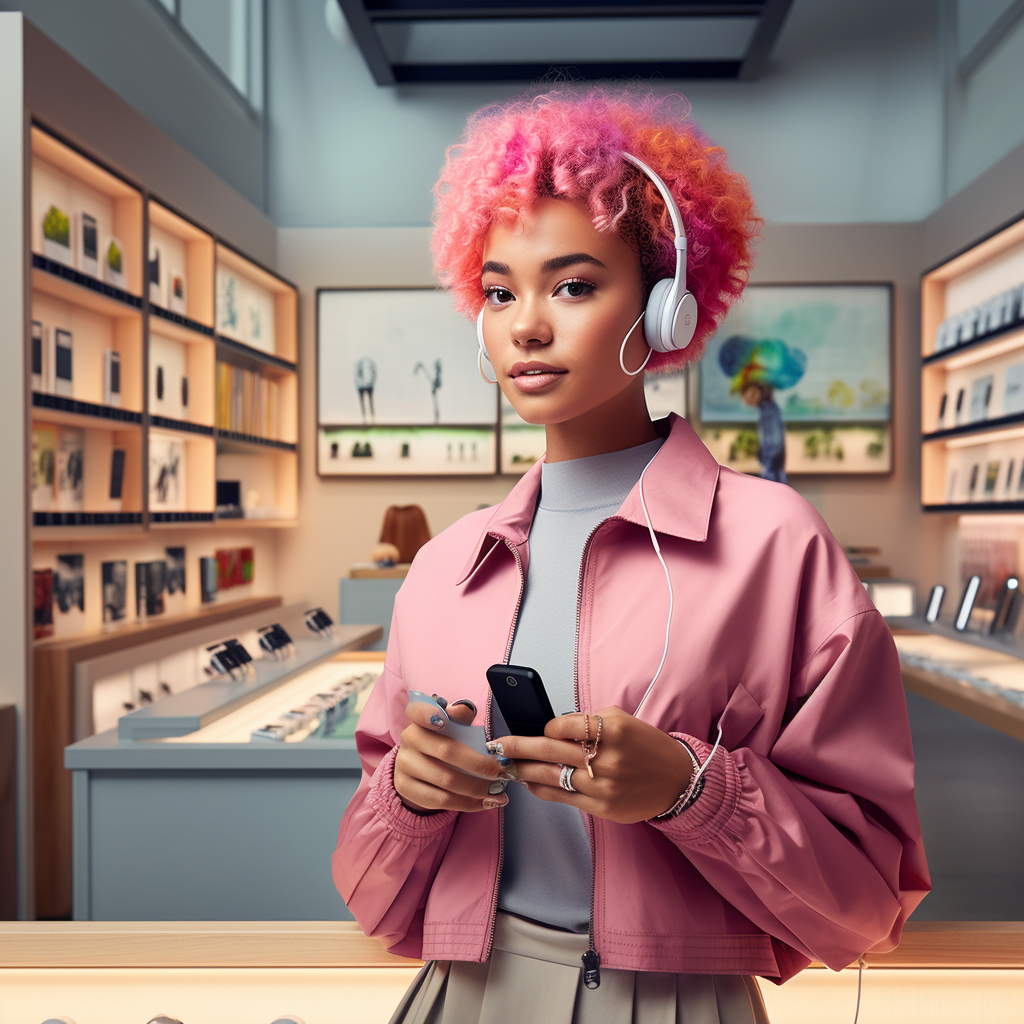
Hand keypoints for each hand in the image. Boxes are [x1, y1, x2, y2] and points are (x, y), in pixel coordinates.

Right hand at [395, 697, 510, 813]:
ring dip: (477, 789)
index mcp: (420, 719)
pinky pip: (440, 801)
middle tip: (500, 771)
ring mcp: (404, 765)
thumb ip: (459, 717)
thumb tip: (466, 710)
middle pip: (446, 751)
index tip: (444, 720)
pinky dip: (467, 804)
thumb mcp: (452, 726)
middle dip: (479, 763)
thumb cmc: (443, 741)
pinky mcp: (405, 788)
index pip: (418, 711)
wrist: (418, 766)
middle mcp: (408, 740)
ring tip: (498, 792)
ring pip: (446, 781)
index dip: (428, 714)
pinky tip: (484, 803)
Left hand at [495, 706, 691, 823]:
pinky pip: (562, 797)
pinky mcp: (601, 807)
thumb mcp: (622, 721)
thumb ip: (588, 723)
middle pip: (548, 751)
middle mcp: (605, 758)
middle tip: (498, 745)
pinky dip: (542, 789)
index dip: (546, 728)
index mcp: (611, 730)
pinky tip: (530, 783)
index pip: (561, 726)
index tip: (539, 729)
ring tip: (508, 766)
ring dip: (524, 771)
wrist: (677, 781)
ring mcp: (602, 785)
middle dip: (518, 748)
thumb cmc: (646, 747)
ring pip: (550, 777)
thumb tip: (552, 728)